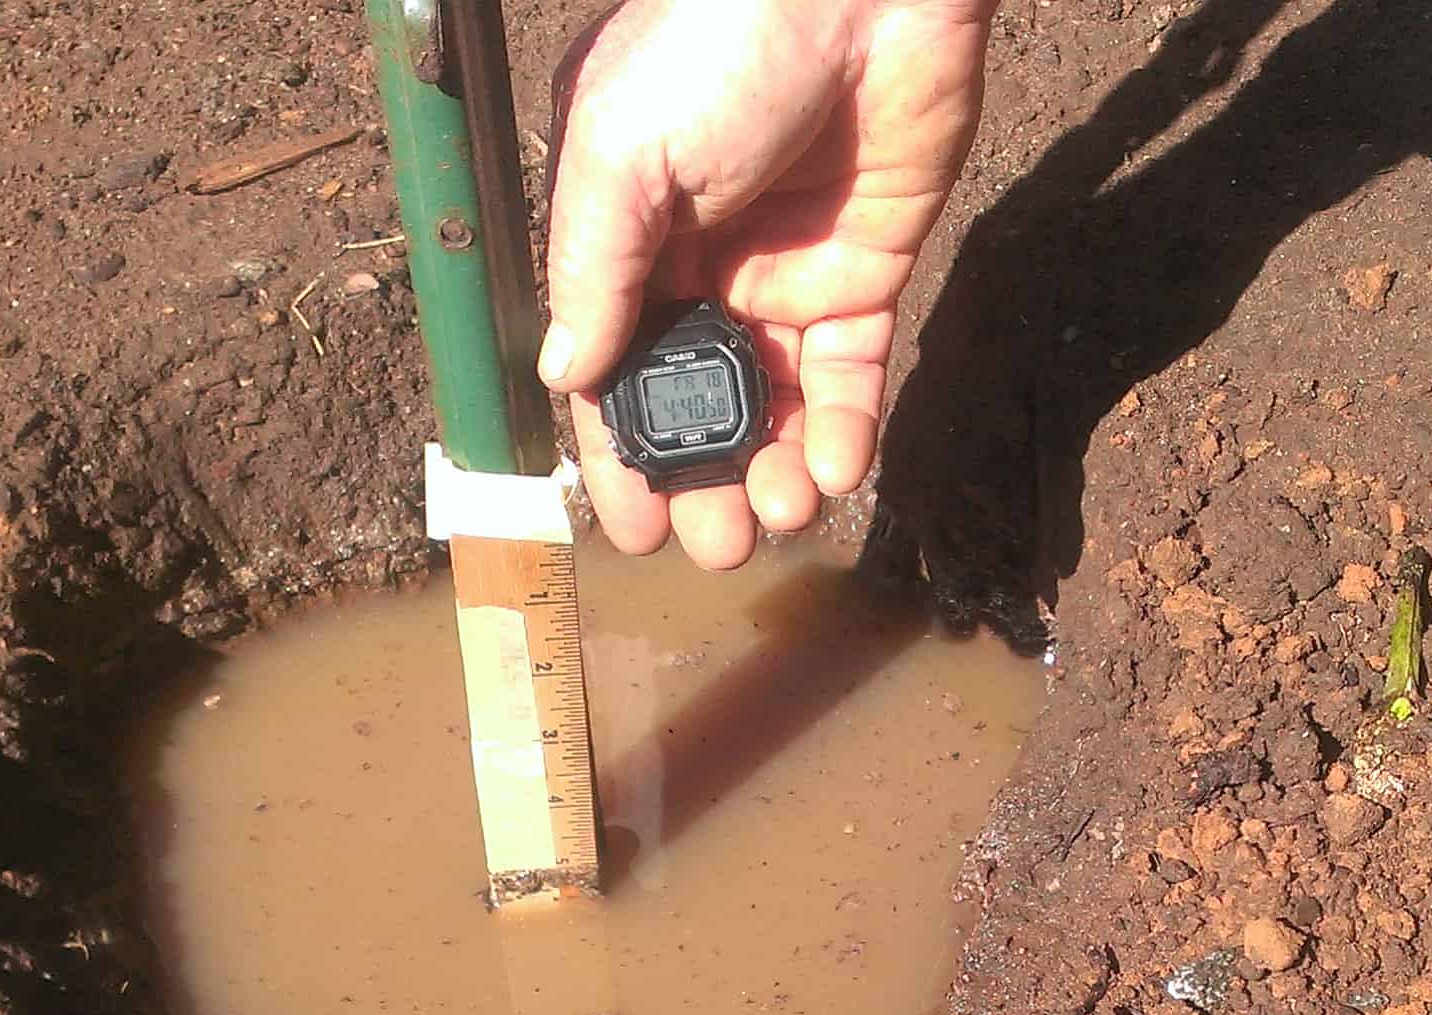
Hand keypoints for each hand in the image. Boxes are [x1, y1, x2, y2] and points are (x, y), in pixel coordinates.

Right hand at [541, 0, 997, 568]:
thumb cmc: (718, 39)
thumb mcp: (623, 152)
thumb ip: (594, 270)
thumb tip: (565, 376)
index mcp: (625, 243)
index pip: (614, 375)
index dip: (622, 458)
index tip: (633, 532)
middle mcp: (700, 272)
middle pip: (697, 406)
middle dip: (705, 482)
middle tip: (719, 547)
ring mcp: (784, 276)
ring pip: (776, 405)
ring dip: (778, 471)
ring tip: (781, 518)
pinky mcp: (865, 273)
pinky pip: (851, 374)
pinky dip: (846, 430)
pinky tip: (839, 473)